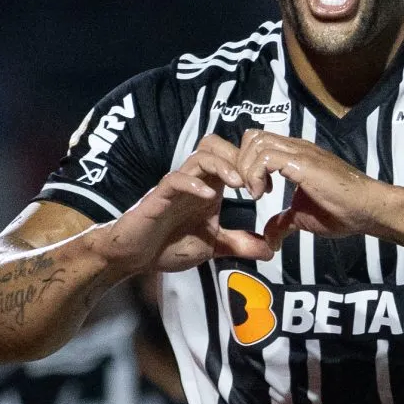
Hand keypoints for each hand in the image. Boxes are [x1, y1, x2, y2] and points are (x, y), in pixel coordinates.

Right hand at [102, 135, 273, 275]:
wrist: (133, 257)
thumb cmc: (168, 246)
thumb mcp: (212, 246)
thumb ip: (238, 245)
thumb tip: (270, 251)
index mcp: (208, 186)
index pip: (230, 158)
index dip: (252, 166)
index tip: (268, 187)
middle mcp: (193, 180)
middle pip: (215, 145)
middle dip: (238, 157)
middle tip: (254, 181)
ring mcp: (176, 186)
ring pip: (198, 156)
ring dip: (222, 166)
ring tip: (238, 184)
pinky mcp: (158, 196)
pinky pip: (175, 179)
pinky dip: (193, 184)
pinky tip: (208, 196)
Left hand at [235, 129, 383, 246]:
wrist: (368, 209)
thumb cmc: (342, 211)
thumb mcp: (302, 217)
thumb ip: (283, 221)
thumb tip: (269, 238)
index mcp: (294, 155)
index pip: (258, 142)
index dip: (246, 164)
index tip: (251, 190)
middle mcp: (295, 148)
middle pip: (253, 136)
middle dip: (241, 163)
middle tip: (248, 189)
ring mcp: (300, 152)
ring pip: (257, 142)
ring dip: (247, 169)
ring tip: (256, 193)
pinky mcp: (303, 163)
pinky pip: (266, 157)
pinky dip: (256, 175)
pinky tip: (263, 194)